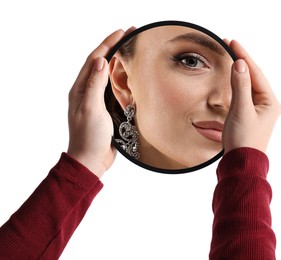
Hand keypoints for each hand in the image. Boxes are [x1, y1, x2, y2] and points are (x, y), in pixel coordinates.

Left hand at [67, 27, 134, 177]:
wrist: (91, 160)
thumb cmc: (88, 137)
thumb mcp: (90, 109)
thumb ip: (94, 85)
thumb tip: (100, 61)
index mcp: (81, 89)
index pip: (94, 59)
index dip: (107, 44)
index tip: (122, 32)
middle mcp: (87, 91)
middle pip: (101, 63)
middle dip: (114, 47)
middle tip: (130, 35)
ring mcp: (96, 99)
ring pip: (107, 75)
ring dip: (117, 60)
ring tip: (130, 50)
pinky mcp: (105, 108)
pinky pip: (113, 88)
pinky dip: (121, 77)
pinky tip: (130, 75)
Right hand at [223, 40, 280, 153]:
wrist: (241, 162)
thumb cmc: (243, 140)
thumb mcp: (241, 111)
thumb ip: (240, 87)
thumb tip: (240, 64)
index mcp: (270, 102)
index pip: (255, 73)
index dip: (244, 56)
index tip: (232, 42)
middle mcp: (266, 104)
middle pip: (254, 76)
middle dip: (242, 60)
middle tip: (230, 45)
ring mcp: (258, 109)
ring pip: (248, 84)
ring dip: (239, 71)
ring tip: (231, 56)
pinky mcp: (249, 115)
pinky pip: (244, 93)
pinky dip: (237, 83)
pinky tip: (233, 78)